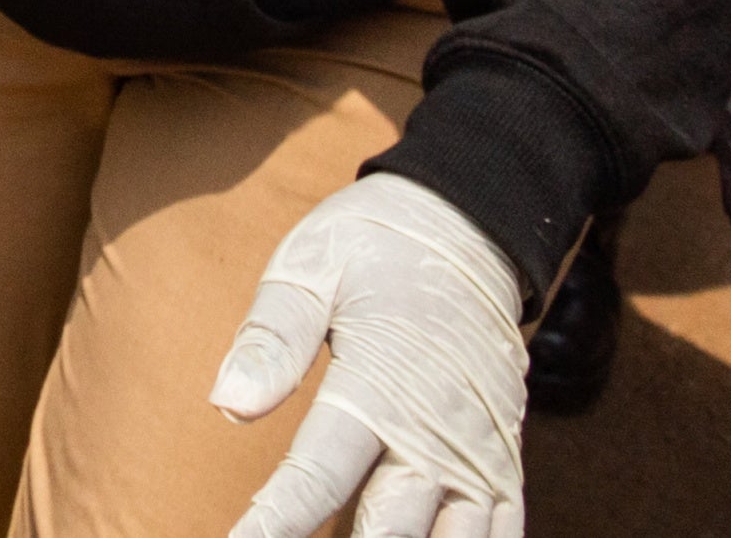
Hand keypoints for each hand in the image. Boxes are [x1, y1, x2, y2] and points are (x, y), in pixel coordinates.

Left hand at [215, 174, 530, 537]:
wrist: (468, 223)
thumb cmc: (372, 247)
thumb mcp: (311, 268)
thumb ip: (272, 341)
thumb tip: (227, 405)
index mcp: (379, 385)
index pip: (319, 475)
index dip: (275, 523)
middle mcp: (435, 432)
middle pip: (392, 530)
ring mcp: (477, 452)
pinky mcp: (502, 458)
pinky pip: (504, 531)